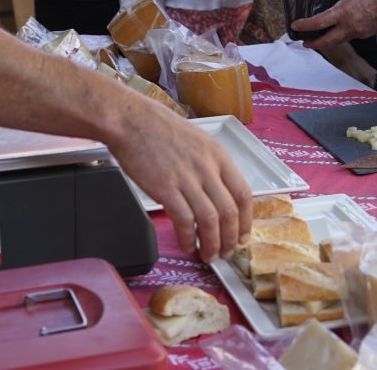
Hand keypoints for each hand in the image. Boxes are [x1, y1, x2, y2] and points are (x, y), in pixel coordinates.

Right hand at [110, 103, 251, 261]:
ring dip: (211, 244)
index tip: (242, 235)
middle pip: (229, 212)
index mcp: (218, 155)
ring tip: (208, 255)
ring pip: (210, 220)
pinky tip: (186, 244)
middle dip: (230, 239)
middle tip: (226, 252)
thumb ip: (210, 165)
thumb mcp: (197, 140)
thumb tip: (218, 193)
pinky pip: (184, 220)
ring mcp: (187, 178)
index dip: (245, 220)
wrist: (131, 120)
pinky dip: (188, 238)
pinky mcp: (166, 187)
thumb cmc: (158, 128)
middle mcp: (207, 167)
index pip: (243, 194)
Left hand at [291, 0, 376, 49]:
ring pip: (339, 40)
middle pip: (327, 41)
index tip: (295, 27)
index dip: (305, 26)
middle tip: (304, 42)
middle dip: (314, 43)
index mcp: (343, 12)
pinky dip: (340, 36)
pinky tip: (338, 30)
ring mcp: (359, 32)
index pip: (319, 23)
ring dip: (327, 41)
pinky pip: (349, 36)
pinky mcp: (366, 33)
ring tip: (318, 38)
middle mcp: (350, 26)